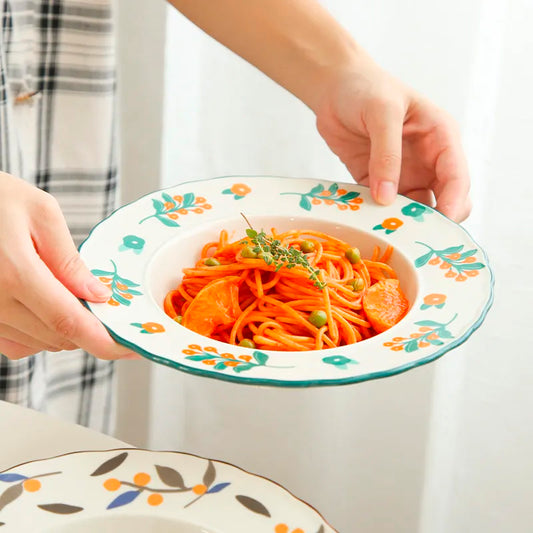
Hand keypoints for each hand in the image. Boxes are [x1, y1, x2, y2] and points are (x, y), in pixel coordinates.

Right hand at [0, 173, 137, 359]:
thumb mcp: (40, 212)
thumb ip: (68, 259)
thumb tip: (97, 295)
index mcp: (14, 273)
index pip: (68, 321)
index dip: (104, 341)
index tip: (130, 347)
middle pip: (58, 337)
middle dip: (88, 327)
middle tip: (99, 301)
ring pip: (39, 343)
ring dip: (63, 329)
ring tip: (64, 292)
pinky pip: (15, 344)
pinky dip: (38, 332)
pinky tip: (40, 304)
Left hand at [315, 56, 470, 221]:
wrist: (333, 88)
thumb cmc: (365, 88)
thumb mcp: (381, 113)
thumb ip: (386, 153)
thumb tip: (387, 197)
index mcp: (440, 139)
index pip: (456, 177)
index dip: (454, 202)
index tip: (443, 222)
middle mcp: (426, 161)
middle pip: (442, 201)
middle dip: (433, 220)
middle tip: (415, 236)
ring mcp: (401, 174)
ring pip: (412, 209)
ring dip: (403, 223)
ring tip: (389, 235)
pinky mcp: (376, 182)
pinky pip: (381, 207)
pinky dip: (377, 217)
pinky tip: (367, 224)